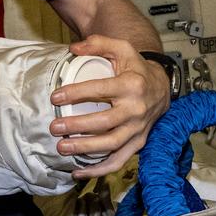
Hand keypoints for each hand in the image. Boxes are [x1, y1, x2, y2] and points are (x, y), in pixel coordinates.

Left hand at [49, 36, 171, 178]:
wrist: (161, 87)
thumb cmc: (135, 68)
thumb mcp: (121, 48)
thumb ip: (97, 43)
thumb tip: (72, 49)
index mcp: (132, 85)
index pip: (100, 90)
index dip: (76, 94)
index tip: (55, 98)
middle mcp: (137, 109)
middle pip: (105, 122)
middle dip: (77, 126)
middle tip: (54, 127)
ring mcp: (138, 129)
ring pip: (111, 144)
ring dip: (85, 149)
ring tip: (62, 147)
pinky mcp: (138, 143)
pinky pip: (118, 161)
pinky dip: (98, 170)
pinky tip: (77, 172)